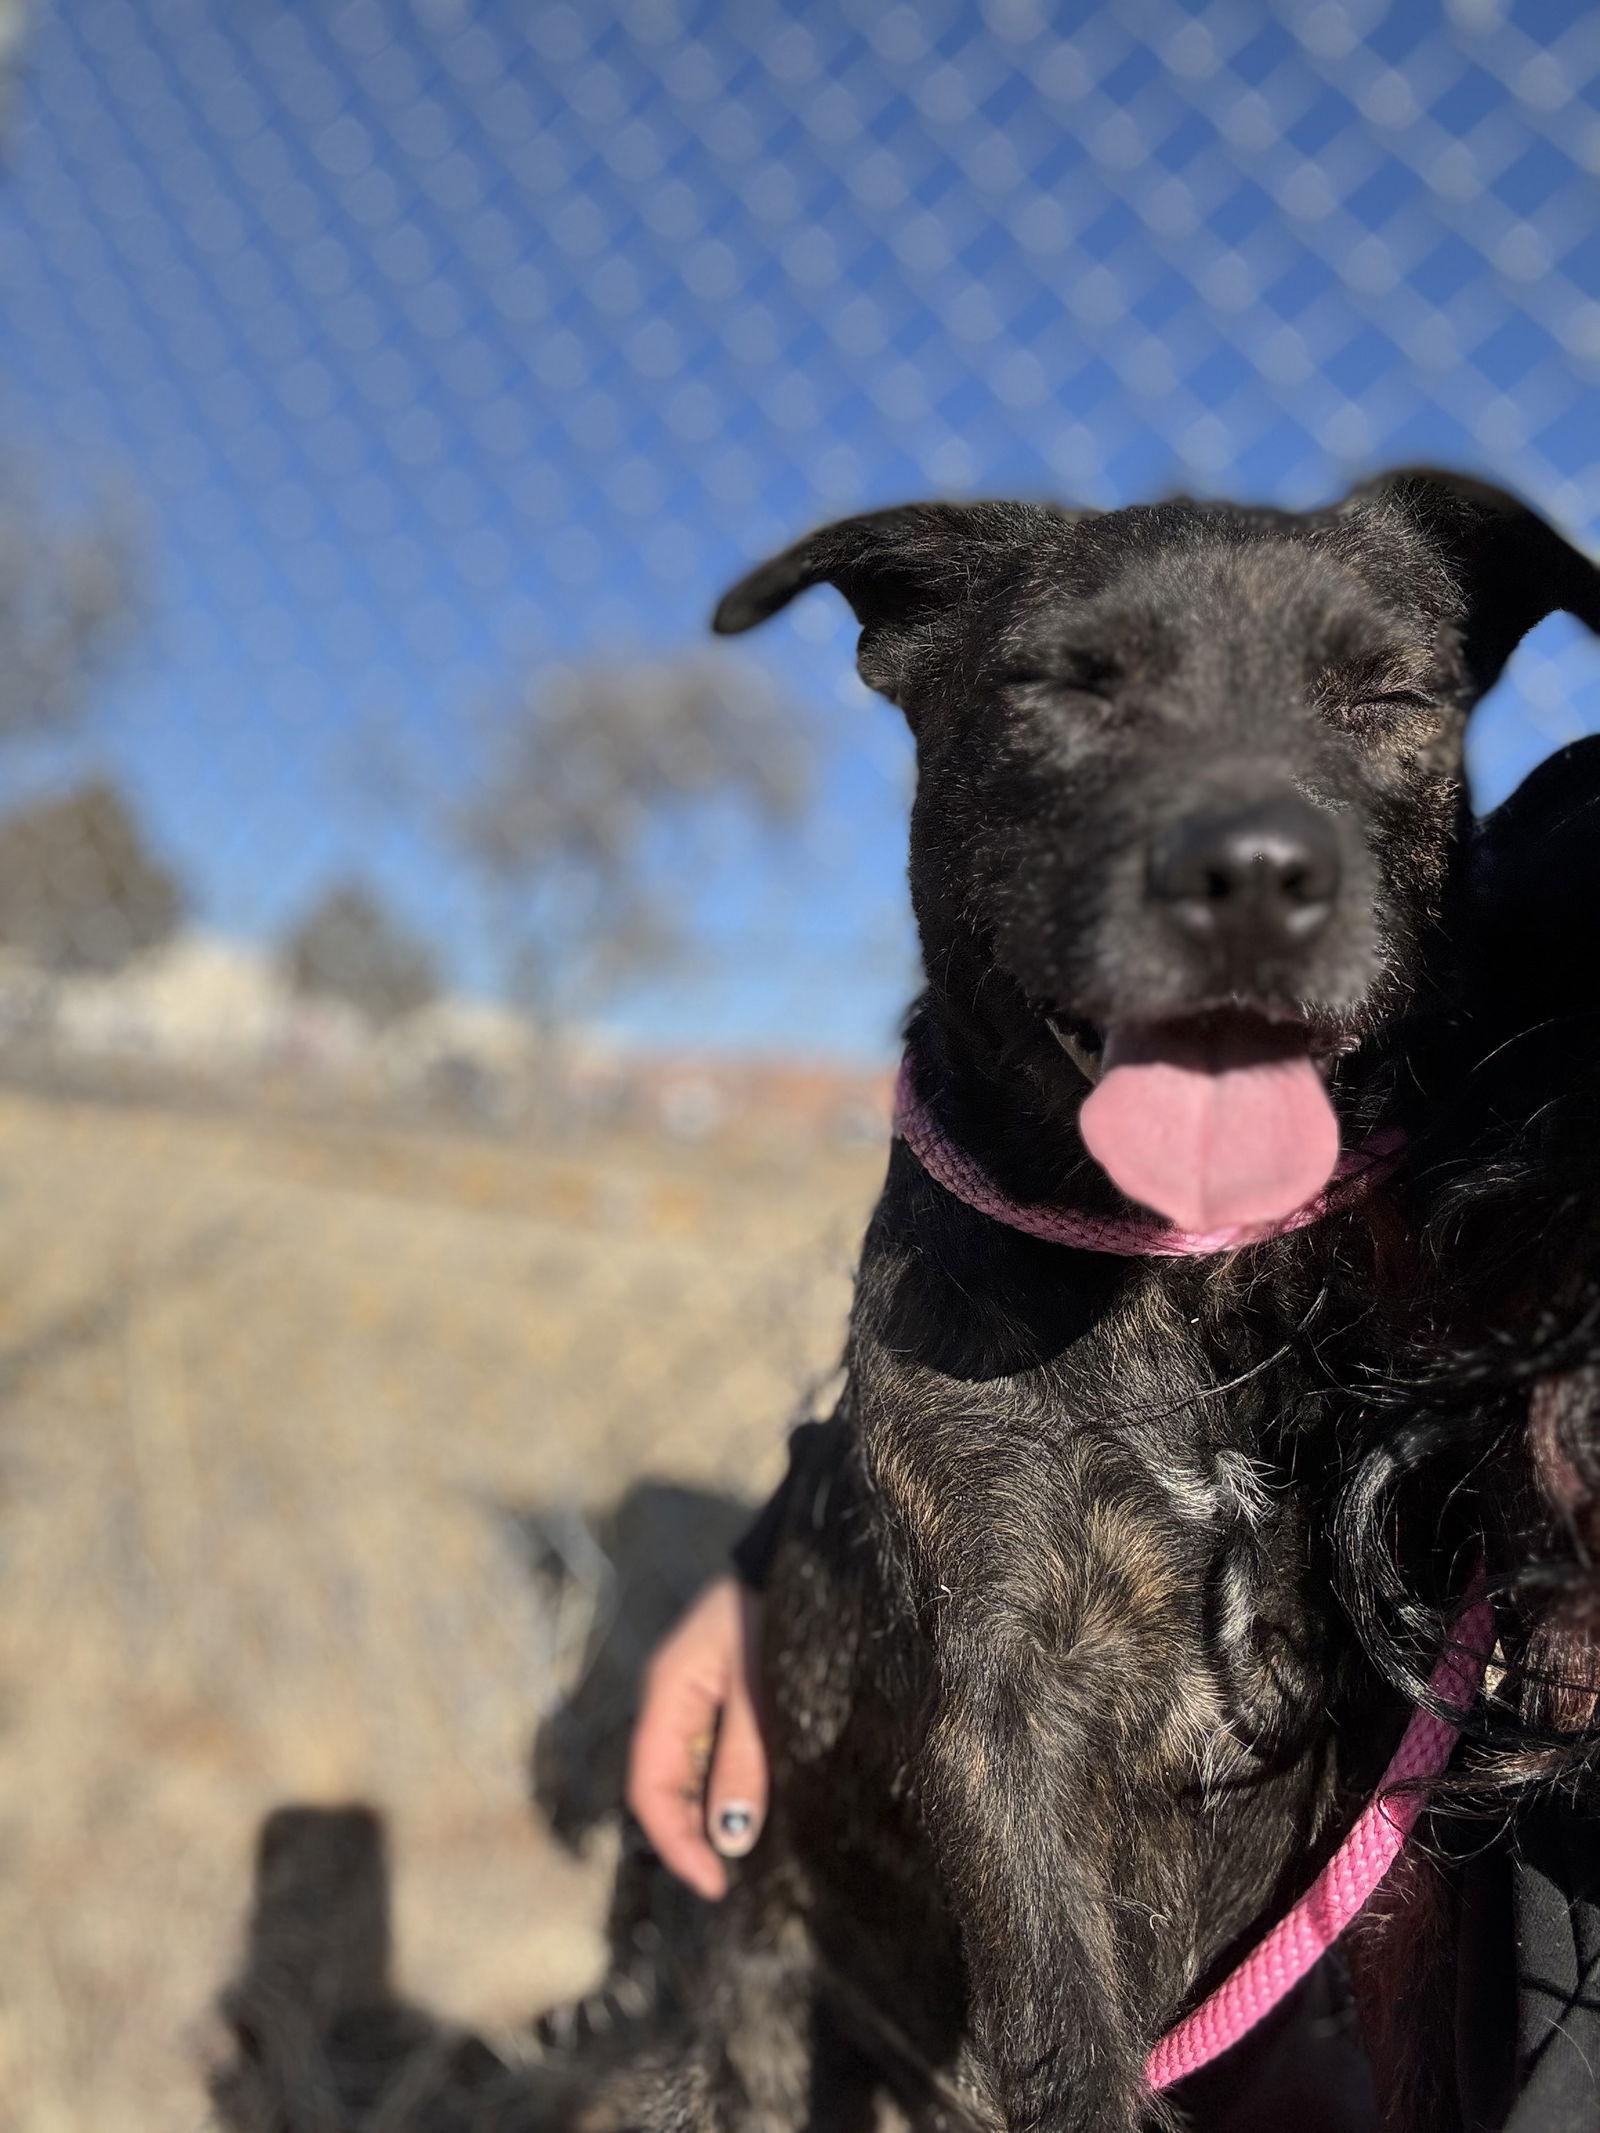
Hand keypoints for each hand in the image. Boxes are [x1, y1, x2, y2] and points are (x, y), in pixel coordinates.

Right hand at [625, 1575, 767, 1901]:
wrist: (812, 1553)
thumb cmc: (780, 1610)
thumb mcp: (760, 1687)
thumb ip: (743, 1759)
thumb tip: (729, 1838)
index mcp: (666, 1691)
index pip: (648, 1786)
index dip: (675, 1842)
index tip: (716, 1884)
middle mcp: (672, 1699)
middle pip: (666, 1786)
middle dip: (697, 1835)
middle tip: (742, 1876)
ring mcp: (697, 1697)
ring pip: (692, 1775)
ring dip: (718, 1812)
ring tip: (761, 1846)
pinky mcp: (725, 1695)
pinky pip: (715, 1754)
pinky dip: (734, 1784)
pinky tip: (768, 1801)